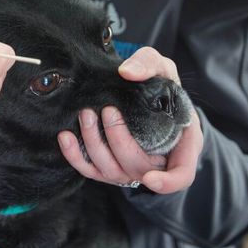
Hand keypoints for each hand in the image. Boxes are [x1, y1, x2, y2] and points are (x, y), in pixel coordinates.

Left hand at [58, 47, 202, 193]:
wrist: (141, 94)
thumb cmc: (161, 86)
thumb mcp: (163, 69)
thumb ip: (150, 65)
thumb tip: (127, 72)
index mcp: (181, 144)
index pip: (181, 175)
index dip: (168, 183)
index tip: (150, 178)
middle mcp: (156, 162)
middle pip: (137, 167)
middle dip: (119, 141)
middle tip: (107, 110)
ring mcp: (131, 168)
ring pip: (112, 171)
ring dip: (95, 144)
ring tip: (86, 114)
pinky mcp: (108, 166)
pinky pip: (91, 170)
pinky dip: (75, 156)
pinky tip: (66, 137)